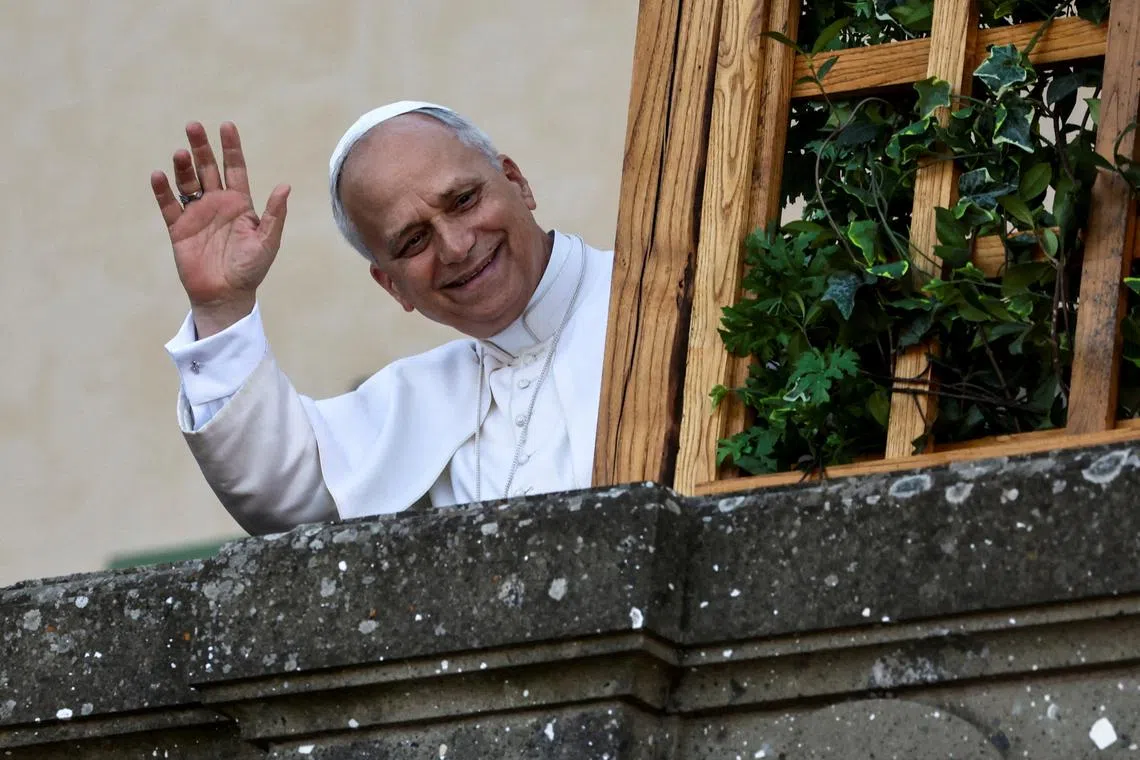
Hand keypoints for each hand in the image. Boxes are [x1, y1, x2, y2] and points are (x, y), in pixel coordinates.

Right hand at [151, 122, 289, 337]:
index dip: (230, 148)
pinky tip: (159, 175)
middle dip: (201, 148)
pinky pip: (168, 204)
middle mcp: (217, 204)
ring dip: (183, 166)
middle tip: (193, 126)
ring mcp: (196, 214)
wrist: (226, 295)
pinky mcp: (178, 227)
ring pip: (187, 182)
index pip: (234, 168)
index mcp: (240, 204)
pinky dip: (162, 190)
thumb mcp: (267, 241)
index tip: (226, 126)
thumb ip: (274, 214)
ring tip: (181, 153)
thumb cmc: (251, 269)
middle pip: (208, 168)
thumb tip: (285, 186)